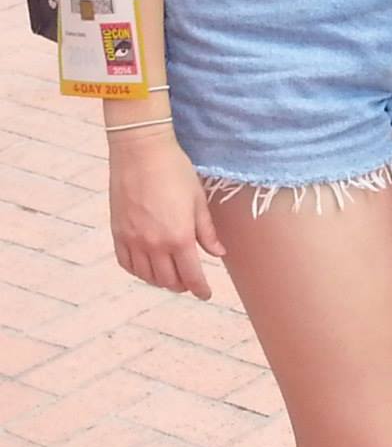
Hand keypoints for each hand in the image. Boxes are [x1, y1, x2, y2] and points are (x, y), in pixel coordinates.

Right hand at [107, 132, 223, 300]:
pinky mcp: (117, 233)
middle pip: (168, 280)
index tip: (205, 294)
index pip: (191, 275)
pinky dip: (138, 271)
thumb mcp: (198, 201)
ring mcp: (132, 240)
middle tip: (191, 283)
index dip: (200, 289)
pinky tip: (147, 268)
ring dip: (160, 281)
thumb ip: (206, 232)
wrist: (140, 153)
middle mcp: (153, 244)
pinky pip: (126, 263)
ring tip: (171, 277)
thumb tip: (218, 253)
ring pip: (146, 276)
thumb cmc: (175, 172)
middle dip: (182, 285)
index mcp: (179, 238)